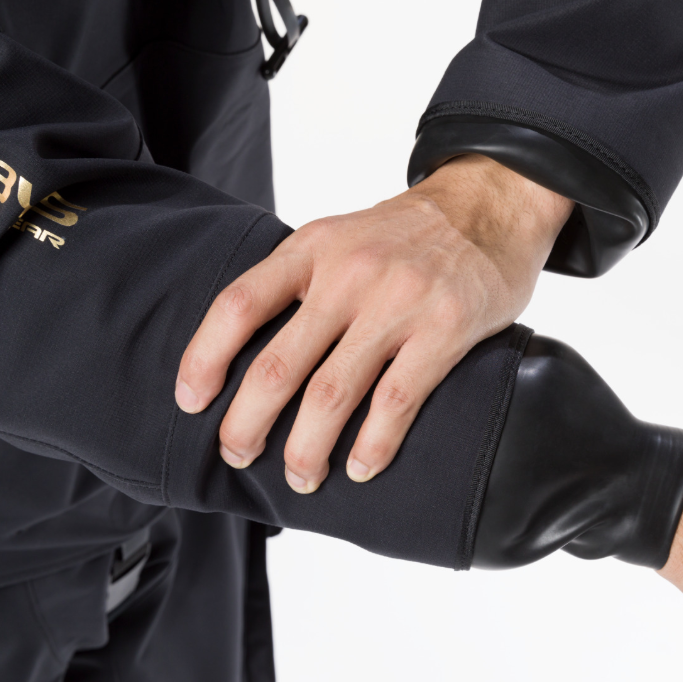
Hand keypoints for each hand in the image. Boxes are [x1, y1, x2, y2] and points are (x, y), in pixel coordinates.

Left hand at [175, 155, 572, 490]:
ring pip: (331, 394)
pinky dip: (372, 446)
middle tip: (238, 454)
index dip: (205, 359)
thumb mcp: (342, 236)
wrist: (492, 203)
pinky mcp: (445, 329)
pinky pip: (396, 401)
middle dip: (247, 423)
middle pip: (278, 365)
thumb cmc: (409, 234)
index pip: (238, 305)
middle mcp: (349, 273)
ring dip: (306, 449)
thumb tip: (251, 357)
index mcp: (313, 248)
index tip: (190, 402)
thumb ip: (302, 283)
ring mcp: (398, 302)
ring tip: (300, 478)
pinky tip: (360, 468)